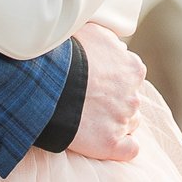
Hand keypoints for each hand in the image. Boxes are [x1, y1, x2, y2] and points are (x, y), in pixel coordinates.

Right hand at [66, 23, 144, 161]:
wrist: (48, 84)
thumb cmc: (66, 54)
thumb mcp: (92, 31)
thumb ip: (110, 39)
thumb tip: (118, 46)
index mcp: (133, 68)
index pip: (131, 76)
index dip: (114, 79)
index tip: (97, 81)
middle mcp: (134, 96)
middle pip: (130, 100)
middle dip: (115, 101)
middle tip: (90, 99)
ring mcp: (123, 121)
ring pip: (129, 123)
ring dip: (115, 122)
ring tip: (91, 118)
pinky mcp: (111, 144)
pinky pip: (129, 150)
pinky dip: (123, 147)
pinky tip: (108, 142)